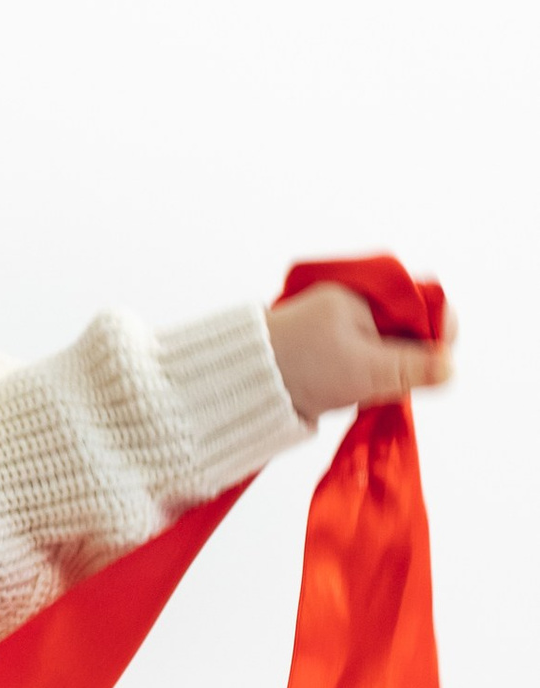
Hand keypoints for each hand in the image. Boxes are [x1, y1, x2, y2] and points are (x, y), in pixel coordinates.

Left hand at [265, 282, 456, 422]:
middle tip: (394, 384)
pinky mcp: (321, 349)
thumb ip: (412, 367)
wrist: (238, 387)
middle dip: (407, 359)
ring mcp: (333, 325)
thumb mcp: (366, 370)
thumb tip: (451, 367)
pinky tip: (350, 394)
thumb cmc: (301, 370)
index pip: (420, 305)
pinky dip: (362, 379)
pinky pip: (359, 360)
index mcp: (359, 294)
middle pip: (404, 329)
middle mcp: (347, 302)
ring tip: (364, 391)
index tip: (436, 365)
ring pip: (383, 348)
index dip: (436, 335)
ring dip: (383, 374)